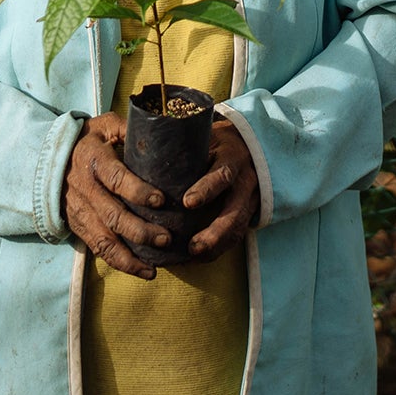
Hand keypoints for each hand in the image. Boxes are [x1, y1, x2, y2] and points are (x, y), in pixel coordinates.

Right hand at [64, 112, 169, 279]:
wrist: (48, 159)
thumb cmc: (87, 140)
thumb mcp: (104, 125)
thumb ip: (128, 128)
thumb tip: (160, 129)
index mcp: (94, 160)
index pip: (117, 179)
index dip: (138, 191)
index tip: (161, 200)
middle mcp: (86, 189)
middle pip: (113, 215)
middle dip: (140, 230)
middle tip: (166, 237)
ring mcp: (81, 211)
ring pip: (105, 240)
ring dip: (130, 256)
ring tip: (154, 266)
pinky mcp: (80, 227)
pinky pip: (100, 250)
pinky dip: (121, 264)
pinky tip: (145, 271)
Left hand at [182, 120, 259, 262]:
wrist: (249, 144)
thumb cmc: (216, 140)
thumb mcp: (205, 136)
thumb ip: (184, 146)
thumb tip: (146, 150)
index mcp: (233, 158)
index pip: (223, 175)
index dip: (207, 189)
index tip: (188, 202)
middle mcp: (245, 182)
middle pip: (235, 212)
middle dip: (214, 233)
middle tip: (192, 247)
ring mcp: (249, 201)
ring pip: (238, 229)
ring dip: (216, 247)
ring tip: (192, 256)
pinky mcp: (247, 215)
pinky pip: (236, 237)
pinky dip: (217, 250)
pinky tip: (196, 258)